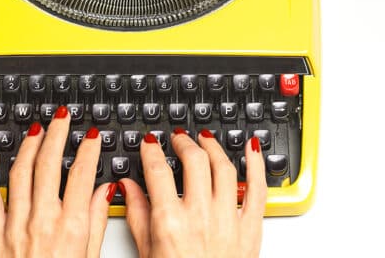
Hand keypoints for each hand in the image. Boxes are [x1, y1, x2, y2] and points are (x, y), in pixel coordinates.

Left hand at [0, 106, 115, 257]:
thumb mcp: (89, 256)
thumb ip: (96, 220)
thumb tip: (103, 192)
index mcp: (70, 226)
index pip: (80, 174)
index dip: (87, 149)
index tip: (91, 135)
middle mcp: (42, 221)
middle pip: (48, 164)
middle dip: (57, 134)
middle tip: (62, 118)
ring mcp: (15, 225)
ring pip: (20, 172)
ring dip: (29, 145)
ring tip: (36, 129)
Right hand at [120, 129, 266, 257]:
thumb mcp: (147, 252)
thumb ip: (136, 215)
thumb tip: (126, 188)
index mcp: (170, 222)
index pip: (158, 171)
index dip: (151, 151)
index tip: (150, 143)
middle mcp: (200, 216)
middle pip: (194, 162)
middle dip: (183, 143)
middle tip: (178, 138)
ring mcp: (228, 220)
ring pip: (224, 168)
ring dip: (213, 147)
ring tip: (205, 140)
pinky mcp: (251, 229)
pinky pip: (258, 189)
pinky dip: (257, 165)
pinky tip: (252, 149)